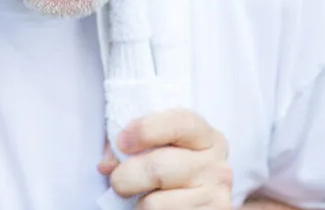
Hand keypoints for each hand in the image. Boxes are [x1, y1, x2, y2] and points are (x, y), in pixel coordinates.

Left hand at [98, 109, 232, 208]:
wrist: (189, 206)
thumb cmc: (169, 177)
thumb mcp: (158, 152)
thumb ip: (132, 149)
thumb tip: (107, 165)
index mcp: (206, 138)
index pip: (180, 123)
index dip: (146, 130)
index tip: (122, 142)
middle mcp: (217, 165)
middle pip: (158, 167)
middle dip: (125, 177)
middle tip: (119, 182)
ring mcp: (216, 196)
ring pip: (154, 203)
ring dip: (137, 204)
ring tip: (143, 201)